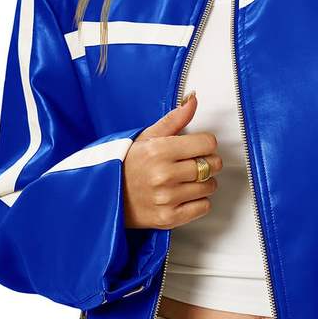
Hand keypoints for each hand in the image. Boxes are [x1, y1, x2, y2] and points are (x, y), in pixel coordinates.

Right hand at [123, 91, 222, 228]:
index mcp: (159, 150)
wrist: (106, 196)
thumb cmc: (127, 165)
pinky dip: (199, 201)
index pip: (207, 143)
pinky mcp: (169, 218)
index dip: (205, 144)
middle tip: (193, 164)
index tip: (197, 147)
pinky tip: (184, 195)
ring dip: (204, 183)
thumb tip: (193, 100)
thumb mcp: (146, 137)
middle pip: (212, 165)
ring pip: (209, 186)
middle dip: (207, 162)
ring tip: (186, 181)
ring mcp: (166, 198)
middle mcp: (164, 175)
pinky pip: (203, 207)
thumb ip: (174, 120)